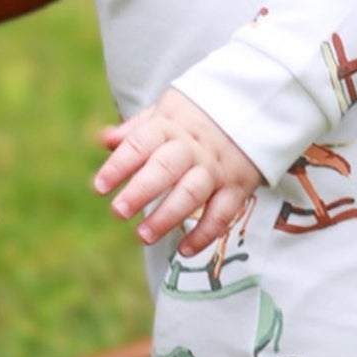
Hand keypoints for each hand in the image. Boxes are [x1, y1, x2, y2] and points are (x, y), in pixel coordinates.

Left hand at [95, 89, 260, 252]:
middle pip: (165, 168)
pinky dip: (205, 233)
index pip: (140, 144)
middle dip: (141, 191)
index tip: (99, 187)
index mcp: (170, 125)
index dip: (119, 165)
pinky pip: (222, 213)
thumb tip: (104, 141)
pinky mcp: (239, 186)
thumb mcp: (167, 111)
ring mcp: (217, 168)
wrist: (257, 106)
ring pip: (192, 193)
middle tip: (118, 212)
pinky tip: (183, 249)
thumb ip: (136, 129)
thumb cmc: (199, 115)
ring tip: (143, 237)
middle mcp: (193, 147)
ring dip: (167, 216)